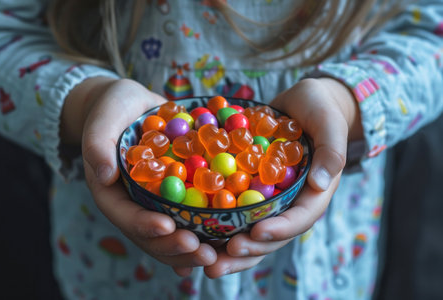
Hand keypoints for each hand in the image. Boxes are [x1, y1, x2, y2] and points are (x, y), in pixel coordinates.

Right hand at [61, 77, 216, 274]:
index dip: (144, 225)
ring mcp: (155, 202)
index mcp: (111, 192)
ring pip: (171, 234)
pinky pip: (187, 217)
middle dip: (175, 248)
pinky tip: (220, 246)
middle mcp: (134, 203)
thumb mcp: (103, 120)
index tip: (167, 228)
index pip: (125, 215)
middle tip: (203, 254)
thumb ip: (97, 145)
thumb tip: (104, 175)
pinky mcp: (174, 194)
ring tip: (216, 255)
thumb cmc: (113, 110)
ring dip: (192, 249)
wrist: (133, 106)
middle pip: (151, 236)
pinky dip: (202, 233)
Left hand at [203, 77, 362, 277]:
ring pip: (250, 229)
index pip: (299, 218)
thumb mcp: (330, 124)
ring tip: (205, 262)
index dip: (279, 230)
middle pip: (271, 235)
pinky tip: (194, 230)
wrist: (302, 103)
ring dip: (229, 247)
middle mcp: (290, 201)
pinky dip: (218, 222)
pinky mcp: (251, 186)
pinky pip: (235, 207)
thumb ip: (331, 152)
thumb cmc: (321, 110)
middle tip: (221, 259)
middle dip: (248, 250)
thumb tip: (320, 183)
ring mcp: (269, 196)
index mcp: (313, 193)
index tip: (256, 233)